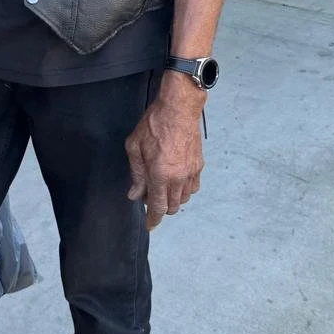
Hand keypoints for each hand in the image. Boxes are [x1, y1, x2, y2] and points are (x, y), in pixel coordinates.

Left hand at [126, 74, 203, 230]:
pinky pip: (193, 187)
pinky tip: (175, 180)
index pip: (158, 207)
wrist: (179, 107)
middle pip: (172, 206)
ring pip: (184, 199)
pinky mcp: (199, 165)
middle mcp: (179, 178)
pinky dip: (184, 190)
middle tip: (149, 196)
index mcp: (161, 175)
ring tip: (161, 187)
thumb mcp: (135, 147)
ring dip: (172, 199)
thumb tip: (135, 194)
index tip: (149, 225)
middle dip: (161, 208)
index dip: (153, 219)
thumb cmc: (153, 124)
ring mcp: (191, 172)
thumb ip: (136, 174)